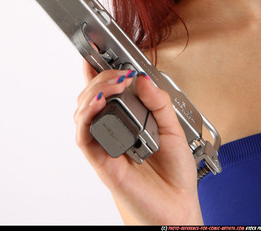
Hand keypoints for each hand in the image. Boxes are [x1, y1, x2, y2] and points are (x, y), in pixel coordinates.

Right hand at [74, 62, 202, 224]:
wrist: (177, 208)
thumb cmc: (174, 175)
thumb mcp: (173, 129)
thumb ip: (160, 103)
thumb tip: (143, 80)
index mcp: (128, 121)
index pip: (107, 92)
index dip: (97, 71)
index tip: (96, 52)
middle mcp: (113, 131)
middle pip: (91, 96)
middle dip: (100, 77)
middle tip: (117, 73)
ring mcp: (105, 144)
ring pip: (83, 112)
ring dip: (93, 91)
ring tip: (113, 83)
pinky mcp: (101, 160)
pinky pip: (84, 136)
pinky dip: (86, 116)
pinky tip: (99, 102)